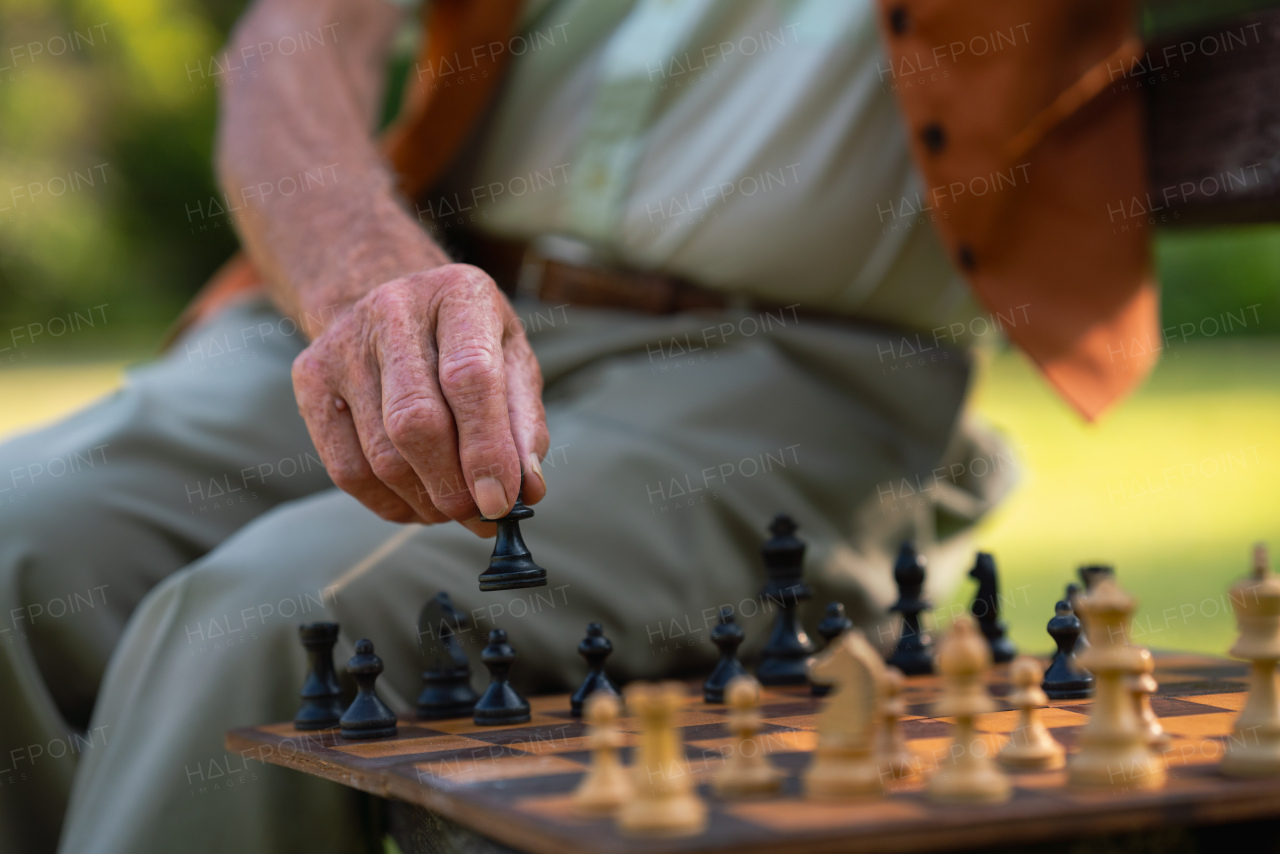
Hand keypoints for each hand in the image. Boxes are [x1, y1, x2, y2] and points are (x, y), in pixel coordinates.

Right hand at [292, 264, 547, 535]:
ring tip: (454, 508)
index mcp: (459, 293)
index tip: (502, 502)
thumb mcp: (513, 363)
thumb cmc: (469, 342)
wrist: (396, 306)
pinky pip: (347, 470)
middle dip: (452, 485)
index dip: (486, 449)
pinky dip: (390, 504)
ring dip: (426, 502)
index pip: (470, 377)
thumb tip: (527, 491)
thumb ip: (525, 424)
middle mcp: (394, 309)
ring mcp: (343, 344)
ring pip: (381, 456)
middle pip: (415, 423)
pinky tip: (418, 502)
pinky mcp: (311, 378)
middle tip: (480, 516)